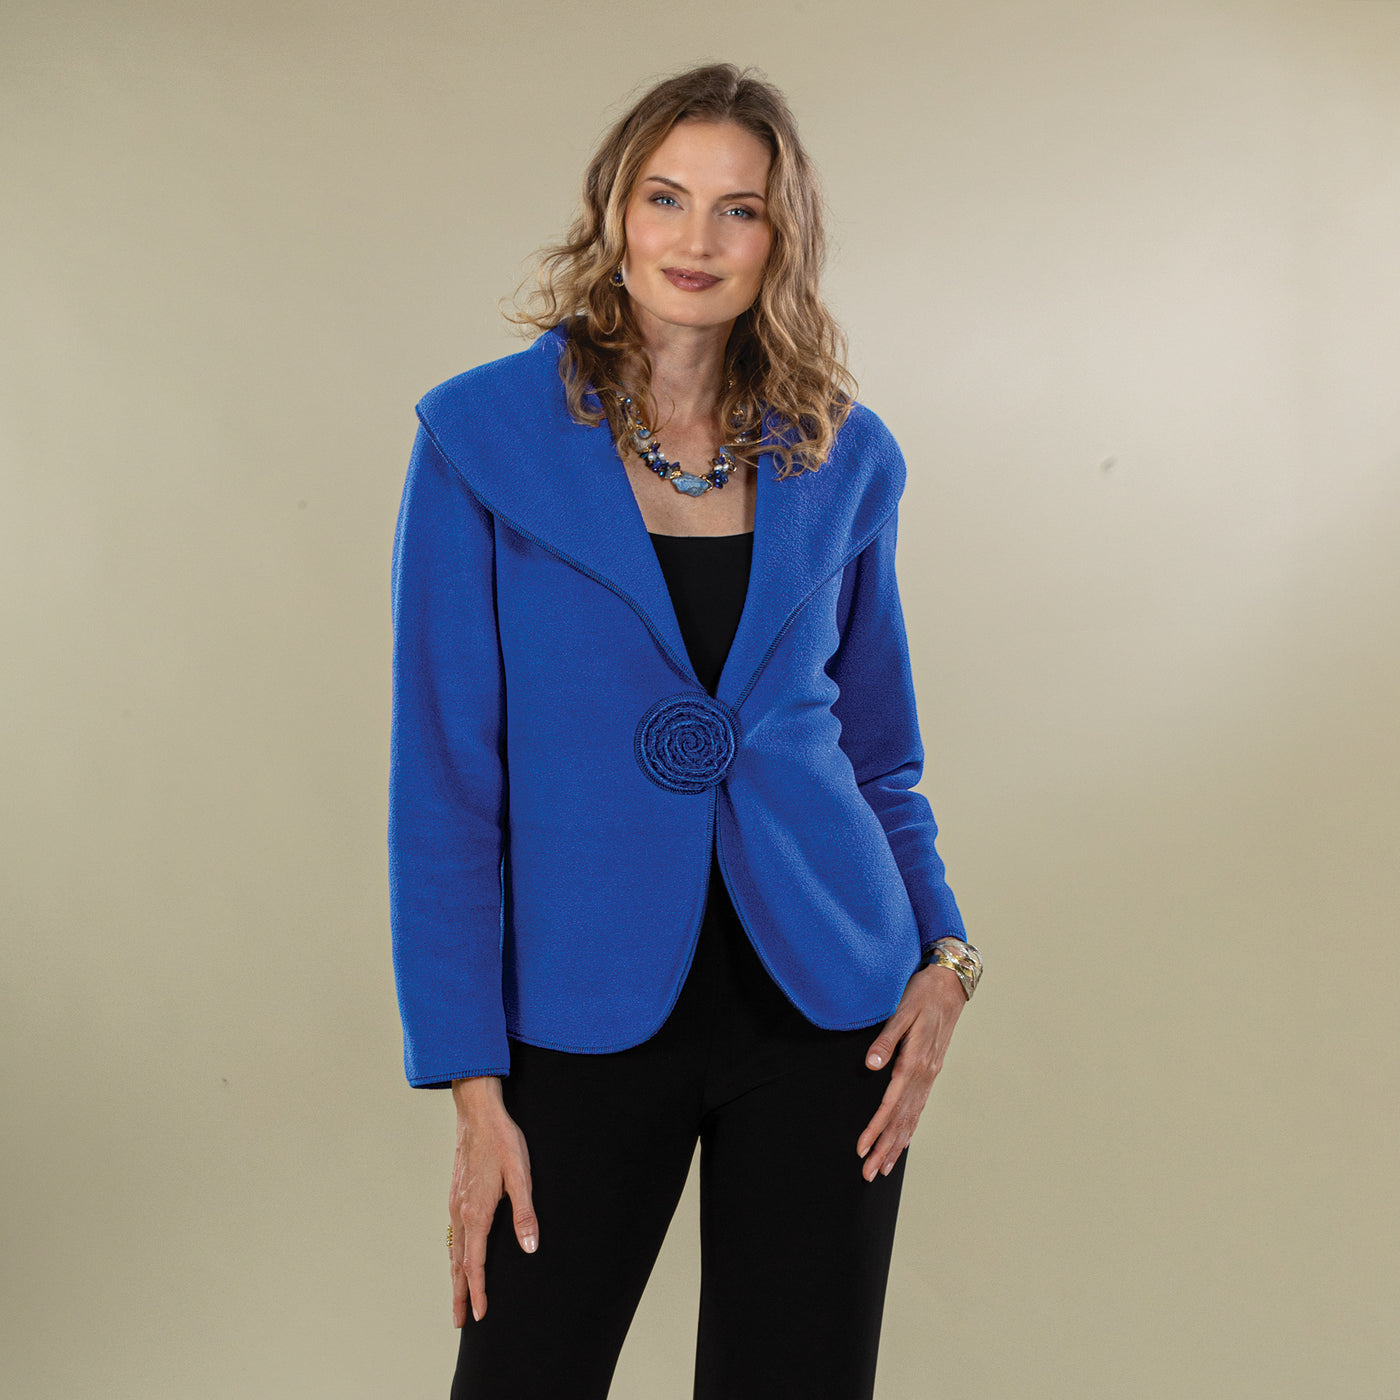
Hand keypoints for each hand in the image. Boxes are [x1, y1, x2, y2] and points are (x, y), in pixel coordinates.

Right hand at [448, 1076, 538, 1326]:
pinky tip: (458, 1256)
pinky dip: (454, 1255)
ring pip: (453, 1249)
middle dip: (460, 1293)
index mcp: (476, 1212)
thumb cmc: (502, 1141)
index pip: (476, 1264)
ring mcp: (455, 1203)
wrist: (477, 1112)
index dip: (478, 1291)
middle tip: (460, 1322)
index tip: (480, 1316)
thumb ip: (525, 1213)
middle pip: (458, 1263)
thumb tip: (530, 1248)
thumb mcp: (520, 1174)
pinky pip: (452, 1233)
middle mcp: (461, 1212)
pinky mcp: (455, 1194)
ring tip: (458, 1297)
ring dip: (455, 1276)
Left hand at [856, 963, 965, 1180]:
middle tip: (867, 1174)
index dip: (875, 1129)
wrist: (950, 983)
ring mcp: (930, 1075)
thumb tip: (870, 1064)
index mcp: (915, 1061)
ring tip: (882, 1169)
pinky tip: (903, 1143)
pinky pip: (919, 1108)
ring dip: (896, 1145)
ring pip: (911, 1118)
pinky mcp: (931, 1070)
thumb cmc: (922, 994)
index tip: (861, 1149)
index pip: (891, 1105)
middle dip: (884, 1148)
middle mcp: (924, 1074)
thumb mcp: (902, 1011)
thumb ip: (886, 1039)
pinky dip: (909, 1129)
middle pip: (901, 1120)